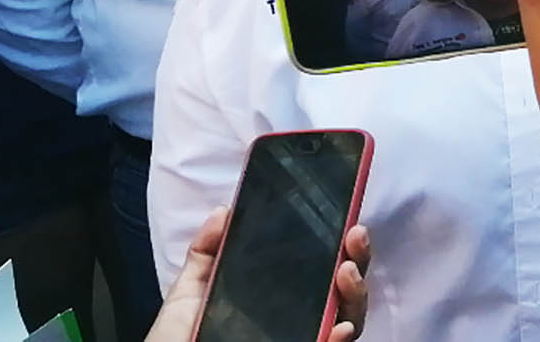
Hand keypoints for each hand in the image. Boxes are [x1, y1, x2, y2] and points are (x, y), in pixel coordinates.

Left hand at [148, 208, 372, 341]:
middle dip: (359, 259)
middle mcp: (302, 318)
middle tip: (355, 235)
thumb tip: (223, 211)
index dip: (341, 245)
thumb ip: (206, 253)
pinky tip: (339, 326)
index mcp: (283, 296)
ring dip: (356, 293)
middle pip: (345, 290)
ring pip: (349, 319)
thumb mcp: (190, 292)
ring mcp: (305, 337)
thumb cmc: (180, 337)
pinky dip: (341, 338)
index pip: (323, 268)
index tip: (347, 221)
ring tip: (346, 272)